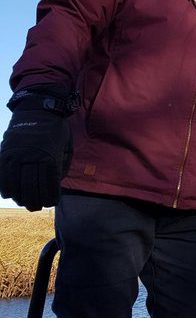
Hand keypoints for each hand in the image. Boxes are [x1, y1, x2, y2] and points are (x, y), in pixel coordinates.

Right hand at [0, 94, 73, 210]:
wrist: (38, 110)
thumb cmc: (56, 131)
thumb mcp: (66, 146)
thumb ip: (62, 166)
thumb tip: (54, 186)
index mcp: (50, 156)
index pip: (48, 184)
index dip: (50, 197)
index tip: (51, 203)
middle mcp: (31, 157)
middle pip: (30, 187)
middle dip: (34, 201)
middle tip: (36, 207)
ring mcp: (15, 155)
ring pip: (14, 183)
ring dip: (18, 197)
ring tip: (23, 202)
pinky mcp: (4, 152)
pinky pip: (1, 174)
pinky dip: (4, 186)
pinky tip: (9, 194)